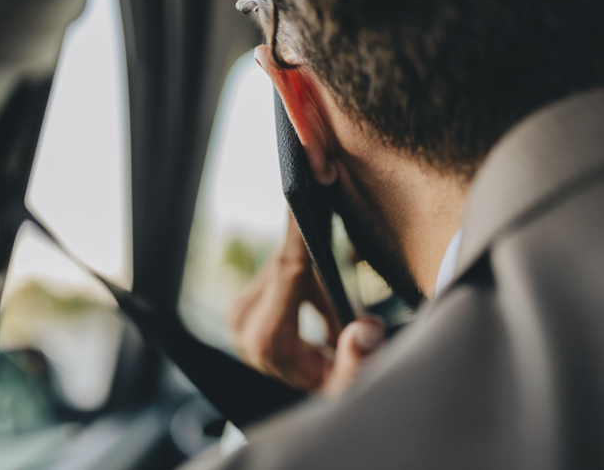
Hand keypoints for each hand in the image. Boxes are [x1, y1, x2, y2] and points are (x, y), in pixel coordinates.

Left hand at [227, 213, 384, 396]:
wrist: (299, 408)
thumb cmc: (327, 390)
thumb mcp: (348, 386)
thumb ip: (357, 361)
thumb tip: (365, 328)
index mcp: (266, 339)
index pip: (288, 270)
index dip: (301, 231)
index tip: (303, 195)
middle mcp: (243, 322)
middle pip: (288, 265)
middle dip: (321, 265)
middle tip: (346, 279)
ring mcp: (238, 311)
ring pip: (284, 267)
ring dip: (314, 281)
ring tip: (332, 323)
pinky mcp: (241, 304)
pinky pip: (278, 274)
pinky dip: (303, 282)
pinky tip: (317, 308)